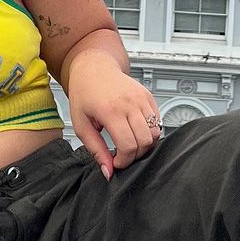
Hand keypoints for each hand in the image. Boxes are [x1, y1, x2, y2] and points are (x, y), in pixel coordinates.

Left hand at [67, 54, 161, 178]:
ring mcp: (141, 98)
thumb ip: (96, 149)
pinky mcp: (148, 96)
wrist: (94, 68)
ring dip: (144, 144)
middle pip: (144, 141)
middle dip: (135, 155)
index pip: (128, 145)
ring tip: (129, 143)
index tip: (116, 163)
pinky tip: (134, 131)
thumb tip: (108, 171)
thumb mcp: (81, 124)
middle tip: (122, 154)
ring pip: (155, 133)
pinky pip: (158, 121)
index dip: (124, 161)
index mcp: (110, 110)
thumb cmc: (84, 94)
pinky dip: (150, 132)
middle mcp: (129, 103)